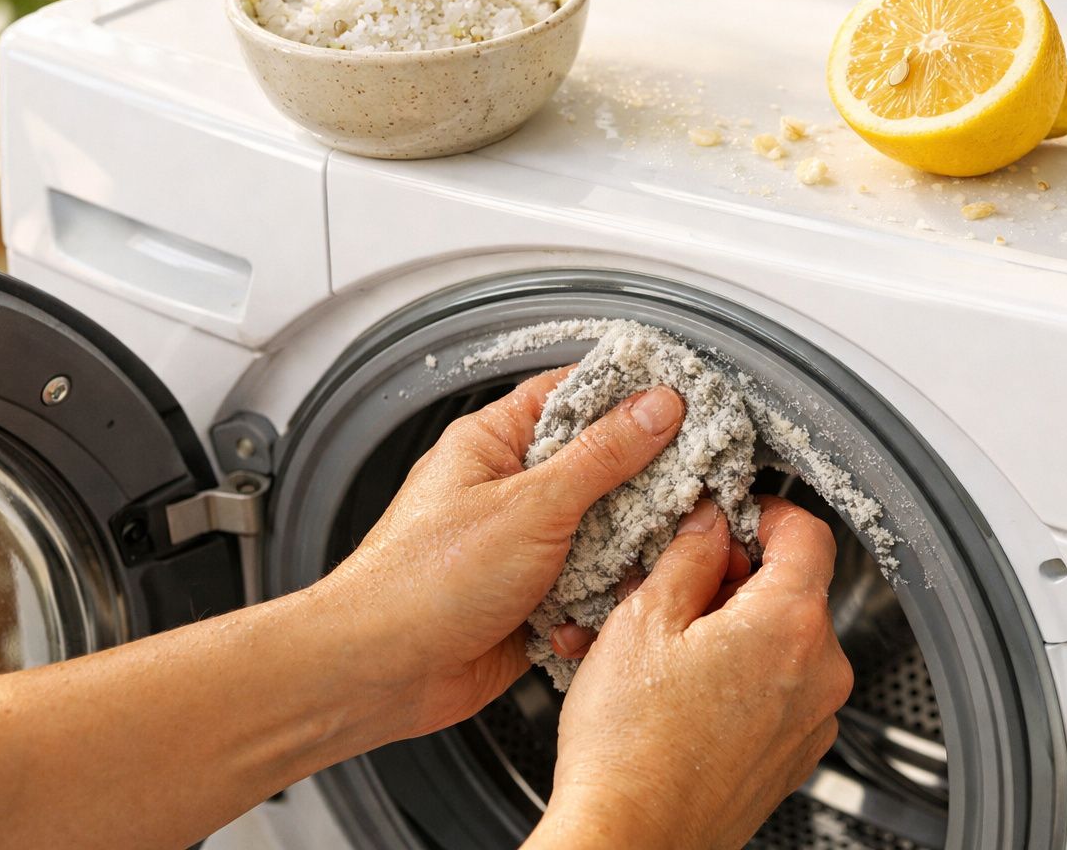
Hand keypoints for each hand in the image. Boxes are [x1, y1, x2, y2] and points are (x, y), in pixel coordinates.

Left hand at [315, 367, 685, 740]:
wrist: (381, 672)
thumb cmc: (422, 579)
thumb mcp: (531, 505)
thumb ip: (602, 455)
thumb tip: (657, 406)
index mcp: (495, 443)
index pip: (572, 394)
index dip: (628, 394)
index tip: (683, 399)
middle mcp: (509, 490)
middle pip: (599, 468)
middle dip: (641, 485)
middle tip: (686, 486)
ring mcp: (521, 547)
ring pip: (601, 533)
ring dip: (622, 552)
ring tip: (640, 557)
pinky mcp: (531, 600)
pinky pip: (588, 588)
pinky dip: (598, 601)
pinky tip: (596, 610)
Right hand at [529, 496, 853, 849]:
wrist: (629, 843)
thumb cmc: (630, 750)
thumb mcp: (644, 620)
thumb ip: (688, 556)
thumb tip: (709, 524)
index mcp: (791, 625)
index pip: (808, 533)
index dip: (764, 512)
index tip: (732, 515)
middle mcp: (819, 673)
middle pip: (793, 590)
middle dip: (735, 578)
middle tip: (674, 586)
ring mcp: (810, 721)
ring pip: (781, 642)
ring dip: (731, 629)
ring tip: (663, 646)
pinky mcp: (791, 757)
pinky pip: (776, 691)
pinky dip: (737, 676)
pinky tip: (679, 689)